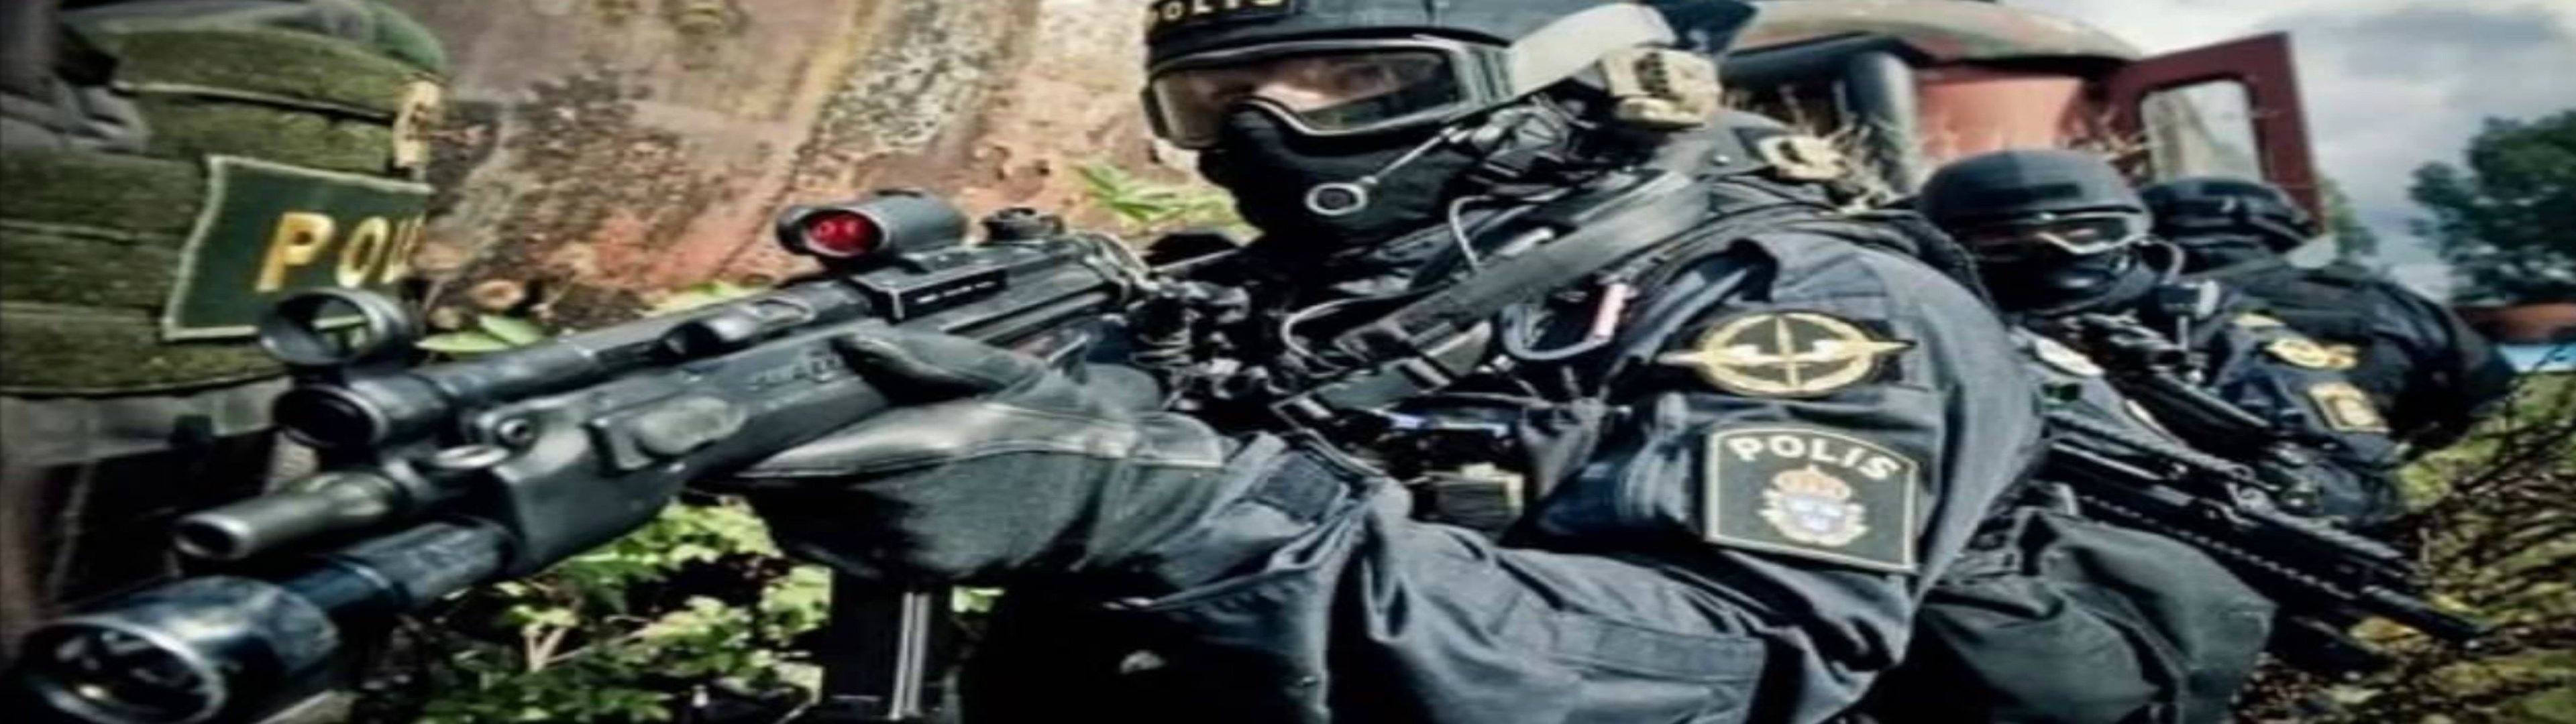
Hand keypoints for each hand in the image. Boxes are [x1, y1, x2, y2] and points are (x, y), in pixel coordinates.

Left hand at [721, 328, 1242, 586]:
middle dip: (767, 467)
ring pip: (805, 531)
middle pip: (793, 499)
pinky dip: (818, 524)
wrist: (1101, 507)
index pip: (806, 460)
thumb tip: (856, 341)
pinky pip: (836, 555)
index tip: (731, 427)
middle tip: (756, 433)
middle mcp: (905, 515)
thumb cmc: (1053, 429)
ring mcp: (907, 555)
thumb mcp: (1004, 371)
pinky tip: (836, 490)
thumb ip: (927, 356)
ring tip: (797, 457)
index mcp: (921, 453)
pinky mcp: (911, 577)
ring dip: (789, 497)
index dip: (755, 448)